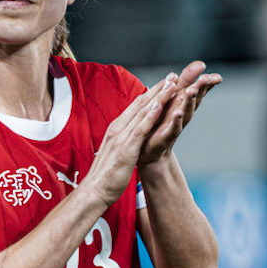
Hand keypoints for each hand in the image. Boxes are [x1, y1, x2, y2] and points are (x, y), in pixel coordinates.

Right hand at [82, 74, 176, 206]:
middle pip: (140, 104)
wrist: (94, 191)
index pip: (135, 107)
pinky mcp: (126, 149)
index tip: (163, 83)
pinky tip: (160, 106)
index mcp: (115, 130)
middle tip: (172, 76)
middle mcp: (117, 129)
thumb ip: (122, 141)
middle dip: (157, 89)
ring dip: (158, 97)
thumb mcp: (115, 153)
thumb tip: (129, 136)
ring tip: (172, 84)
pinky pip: (140, 129)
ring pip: (142, 112)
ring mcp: (121, 138)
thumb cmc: (105, 176)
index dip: (150, 93)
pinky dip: (150, 116)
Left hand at [136, 61, 221, 169]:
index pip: (197, 92)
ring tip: (191, 90)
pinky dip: (175, 120)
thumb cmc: (162, 122)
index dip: (207, 84)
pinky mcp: (165, 136)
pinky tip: (177, 113)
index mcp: (183, 104)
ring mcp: (175, 125)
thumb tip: (200, 64)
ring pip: (185, 112)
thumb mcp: (174, 97)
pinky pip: (172, 128)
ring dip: (189, 101)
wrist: (150, 152)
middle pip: (194, 100)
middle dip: (200, 89)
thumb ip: (185, 81)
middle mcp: (183, 114)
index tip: (217, 77)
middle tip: (207, 78)